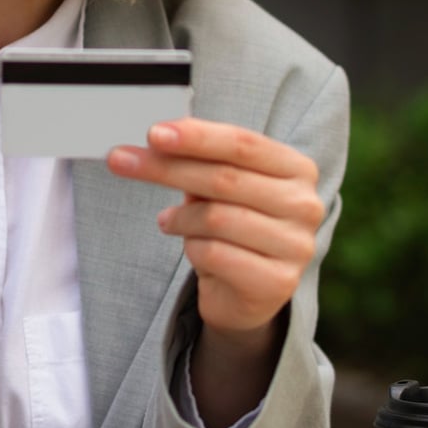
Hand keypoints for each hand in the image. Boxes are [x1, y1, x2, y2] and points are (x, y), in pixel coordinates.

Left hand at [106, 117, 323, 334]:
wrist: (249, 293)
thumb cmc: (233, 227)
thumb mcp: (222, 188)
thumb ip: (201, 162)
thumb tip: (157, 140)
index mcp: (297, 169)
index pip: (243, 144)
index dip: (196, 137)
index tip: (154, 133)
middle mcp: (305, 204)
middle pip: (225, 177)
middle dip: (167, 168)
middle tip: (122, 161)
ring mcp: (295, 245)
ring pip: (216, 217)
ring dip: (179, 218)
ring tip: (166, 221)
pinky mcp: (278, 282)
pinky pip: (215, 254)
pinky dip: (191, 247)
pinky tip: (189, 246)